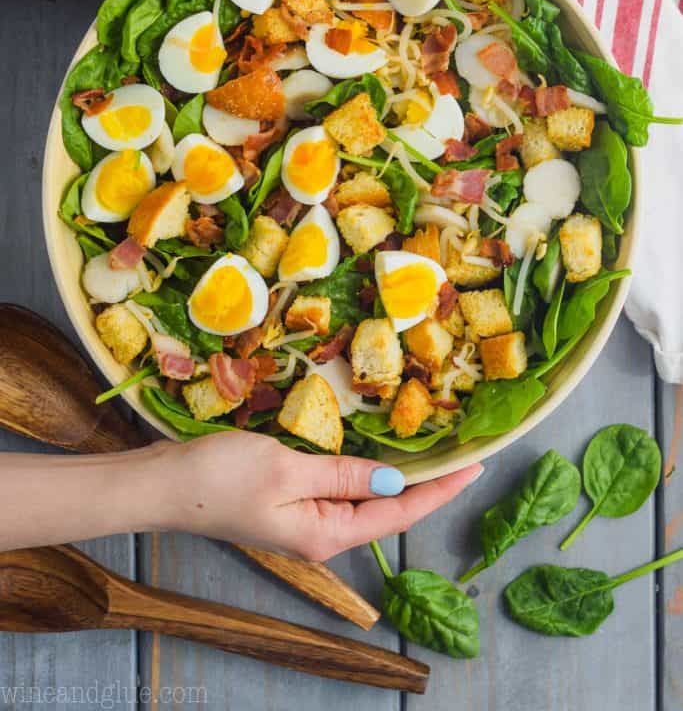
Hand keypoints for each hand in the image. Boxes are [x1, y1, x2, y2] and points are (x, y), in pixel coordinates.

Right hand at [154, 431, 481, 560]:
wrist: (162, 484)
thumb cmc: (220, 478)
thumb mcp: (288, 470)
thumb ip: (343, 474)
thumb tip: (395, 479)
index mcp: (327, 533)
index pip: (399, 511)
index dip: (440, 488)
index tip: (476, 465)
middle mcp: (322, 532)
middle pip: (388, 508)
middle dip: (428, 483)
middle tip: (465, 451)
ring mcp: (305, 517)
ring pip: (366, 496)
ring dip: (399, 474)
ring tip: (435, 451)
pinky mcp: (290, 499)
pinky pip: (341, 486)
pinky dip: (366, 468)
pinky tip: (378, 452)